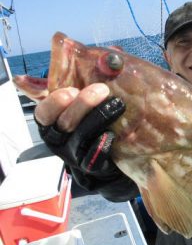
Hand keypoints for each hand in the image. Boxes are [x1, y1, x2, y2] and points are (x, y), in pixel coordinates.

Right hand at [34, 83, 138, 201]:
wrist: (106, 160)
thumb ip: (62, 87)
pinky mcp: (90, 166)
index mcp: (51, 123)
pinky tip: (112, 133)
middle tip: (102, 89)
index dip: (54, 102)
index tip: (71, 90)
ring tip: (118, 103)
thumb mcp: (74, 105)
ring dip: (99, 117)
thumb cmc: (89, 124)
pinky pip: (94, 156)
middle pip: (64, 123)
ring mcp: (73, 154)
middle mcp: (58, 139)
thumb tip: (21, 78)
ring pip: (81, 136)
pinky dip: (103, 144)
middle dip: (82, 104)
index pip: (43, 112)